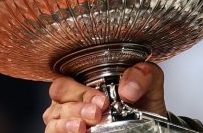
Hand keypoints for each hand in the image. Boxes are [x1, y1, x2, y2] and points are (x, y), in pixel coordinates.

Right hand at [42, 63, 166, 131]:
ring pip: (53, 118)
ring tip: (83, 127)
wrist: (149, 126)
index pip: (67, 80)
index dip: (80, 90)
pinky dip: (63, 131)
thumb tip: (128, 88)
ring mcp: (66, 120)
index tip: (102, 100)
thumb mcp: (148, 85)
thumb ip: (143, 75)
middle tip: (96, 113)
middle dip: (76, 105)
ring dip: (67, 122)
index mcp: (84, 81)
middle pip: (58, 96)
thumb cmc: (141, 103)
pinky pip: (54, 132)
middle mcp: (70, 100)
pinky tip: (77, 132)